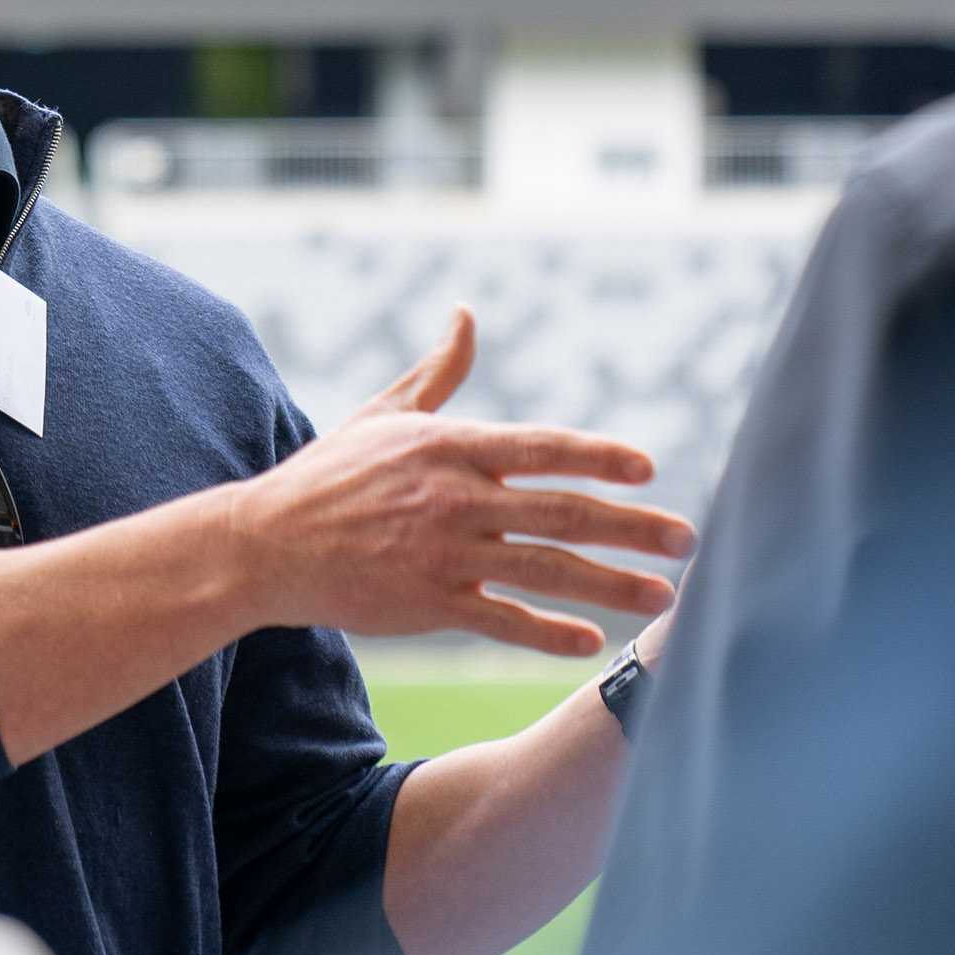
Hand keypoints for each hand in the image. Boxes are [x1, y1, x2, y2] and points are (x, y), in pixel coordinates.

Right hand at [230, 308, 694, 658]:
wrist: (266, 543)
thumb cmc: (328, 475)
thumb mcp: (383, 412)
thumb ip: (439, 370)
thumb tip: (467, 313)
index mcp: (449, 447)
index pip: (540, 447)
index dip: (597, 455)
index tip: (647, 467)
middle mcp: (455, 498)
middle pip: (562, 511)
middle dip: (633, 526)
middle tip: (689, 537)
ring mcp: (443, 553)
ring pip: (545, 569)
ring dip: (611, 584)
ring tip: (664, 595)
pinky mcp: (428, 602)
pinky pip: (501, 618)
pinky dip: (548, 632)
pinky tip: (592, 642)